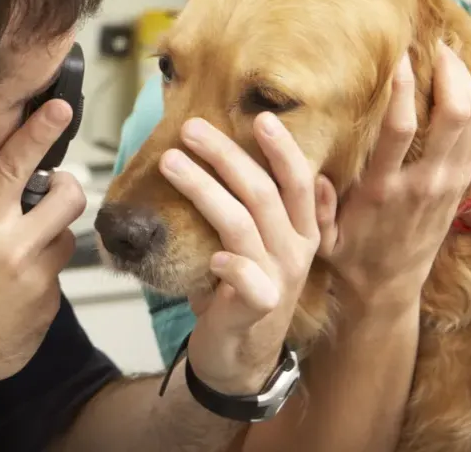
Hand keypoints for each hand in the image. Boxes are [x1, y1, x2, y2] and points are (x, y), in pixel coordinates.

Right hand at [0, 99, 86, 391]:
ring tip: (17, 253)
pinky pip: (56, 274)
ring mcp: (39, 279)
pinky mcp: (51, 305)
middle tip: (45, 197)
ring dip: (49, 236)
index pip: (16, 165)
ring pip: (66, 236)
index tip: (60, 109)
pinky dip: (40, 273)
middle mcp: (17, 246)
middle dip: (61, 190)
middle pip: (70, 196)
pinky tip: (12, 290)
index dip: (41, 132)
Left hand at [158, 112, 319, 394]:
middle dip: (225, 156)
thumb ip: (267, 203)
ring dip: (204, 189)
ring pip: (242, 225)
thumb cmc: (243, 286)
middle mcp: (294, 250)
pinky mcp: (257, 309)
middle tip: (190, 128)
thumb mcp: (262, 241)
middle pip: (263, 193)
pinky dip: (233, 264)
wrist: (239, 354)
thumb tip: (276, 158)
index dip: (282, 149)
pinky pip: (249, 281)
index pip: (297, 182)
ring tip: (171, 161)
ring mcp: (278, 279)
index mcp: (299, 229)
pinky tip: (214, 254)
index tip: (260, 116)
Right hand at [316, 42, 470, 309]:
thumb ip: (315, 202)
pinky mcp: (461, 187)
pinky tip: (459, 85)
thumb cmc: (348, 255)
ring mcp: (449, 185)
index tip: (399, 58)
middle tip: (434, 44)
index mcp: (384, 190)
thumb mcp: (320, 234)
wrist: (388, 289)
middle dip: (450, 74)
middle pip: (456, 116)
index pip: (401, 130)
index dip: (404, 89)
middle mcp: (425, 184)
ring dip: (466, 84)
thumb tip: (304, 165)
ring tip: (447, 56)